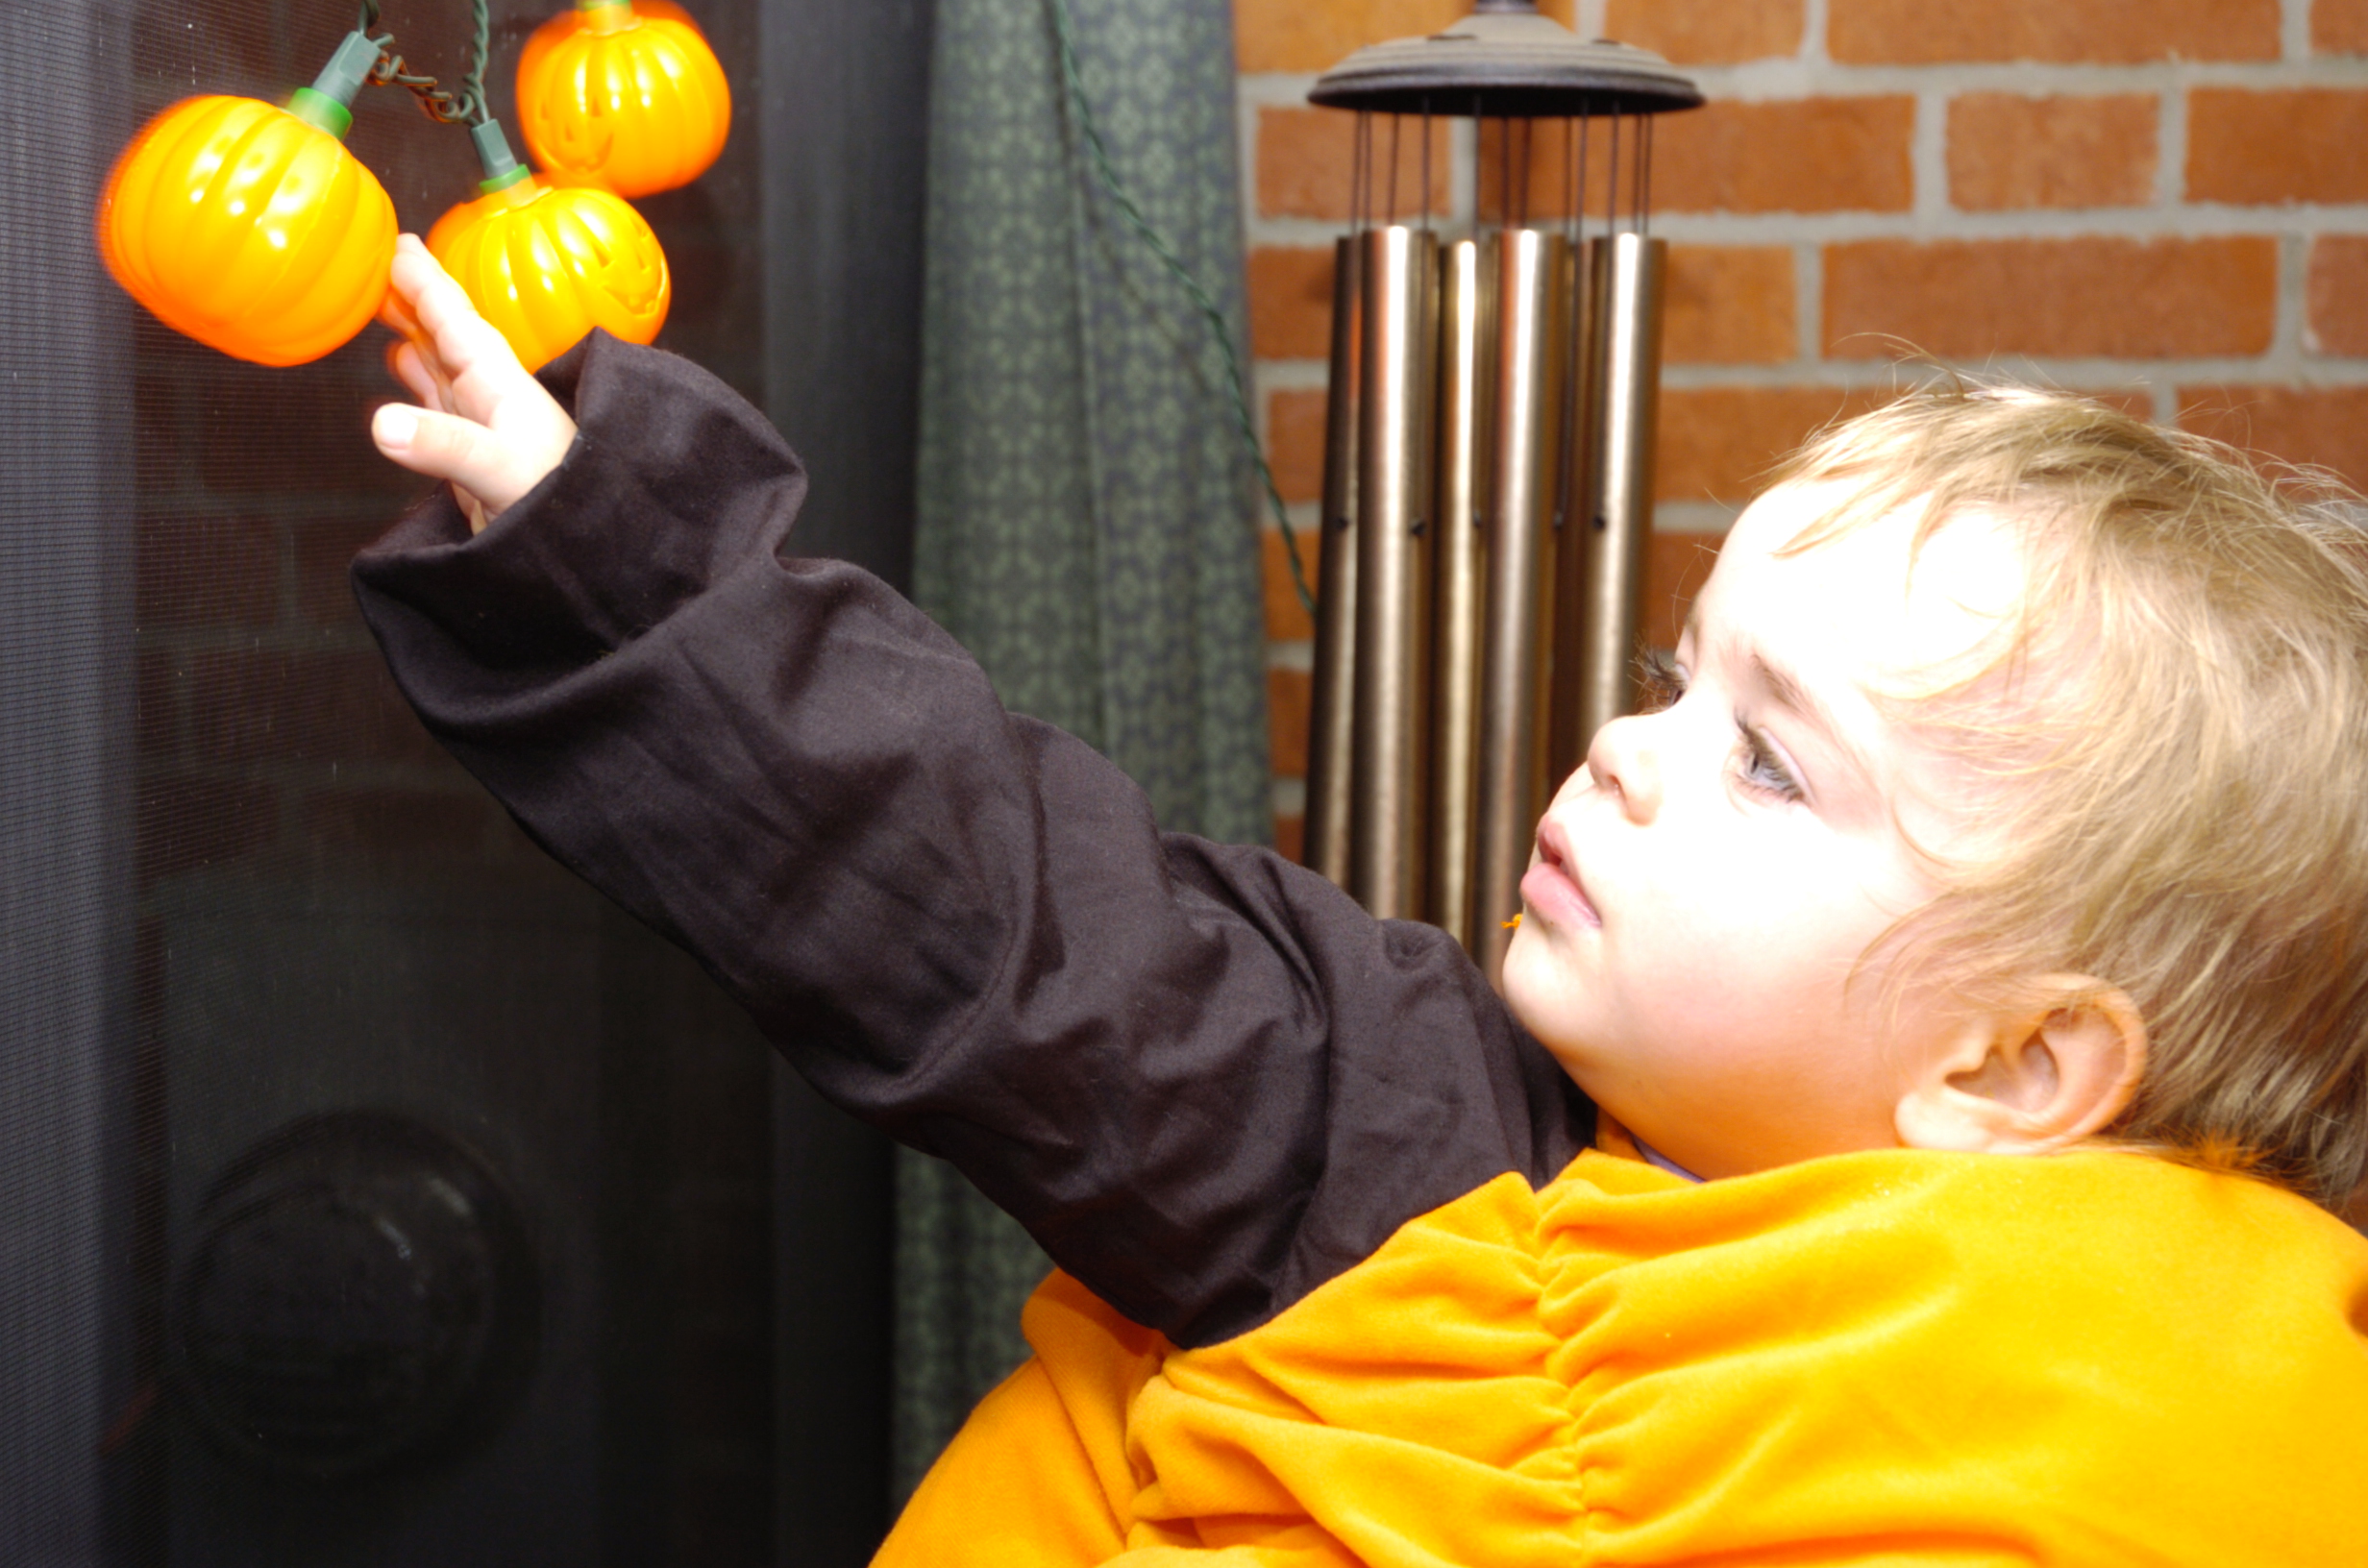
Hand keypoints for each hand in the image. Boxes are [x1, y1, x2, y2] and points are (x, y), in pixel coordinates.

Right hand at [371, 234, 577, 532]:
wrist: (581, 546)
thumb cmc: (556, 499)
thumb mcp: (497, 466)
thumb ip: (443, 444)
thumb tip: (383, 424)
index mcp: (495, 379)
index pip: (454, 316)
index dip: (425, 280)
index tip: (399, 242)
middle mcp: (487, 392)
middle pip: (442, 331)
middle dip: (411, 297)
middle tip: (376, 262)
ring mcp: (478, 421)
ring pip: (436, 362)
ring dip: (409, 332)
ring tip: (381, 303)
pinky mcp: (469, 453)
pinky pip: (432, 401)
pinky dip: (412, 378)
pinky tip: (400, 366)